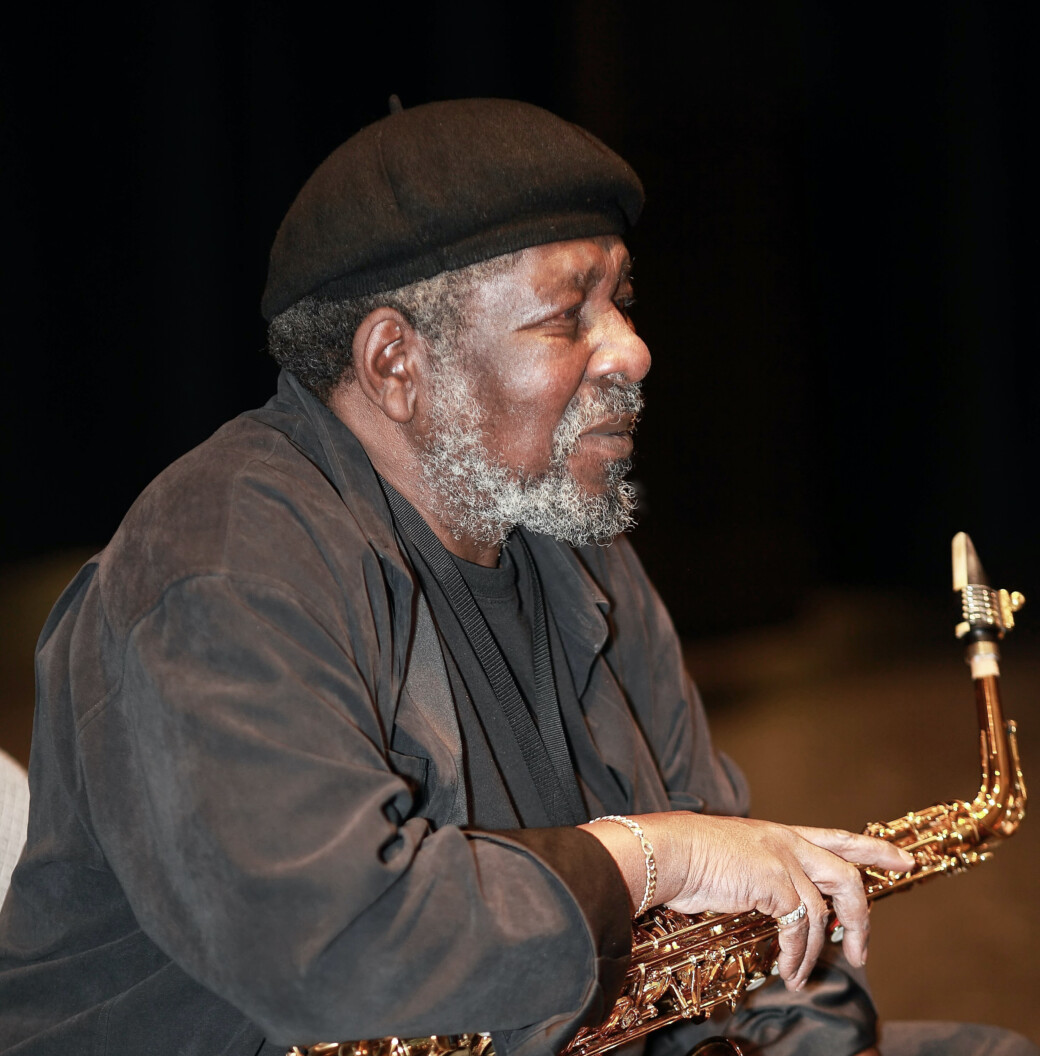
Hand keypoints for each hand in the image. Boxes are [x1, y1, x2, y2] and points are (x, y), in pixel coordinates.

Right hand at [582, 813, 912, 990]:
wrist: (667, 851)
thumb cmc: (690, 857)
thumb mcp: (736, 859)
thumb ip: (762, 874)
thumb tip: (779, 906)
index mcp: (780, 834)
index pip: (838, 838)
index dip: (874, 849)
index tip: (904, 860)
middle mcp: (787, 842)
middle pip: (847, 874)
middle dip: (862, 916)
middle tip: (860, 951)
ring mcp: (782, 859)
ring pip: (825, 909)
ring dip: (818, 951)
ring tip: (804, 976)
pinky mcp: (773, 882)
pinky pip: (799, 928)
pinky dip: (797, 955)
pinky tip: (788, 971)